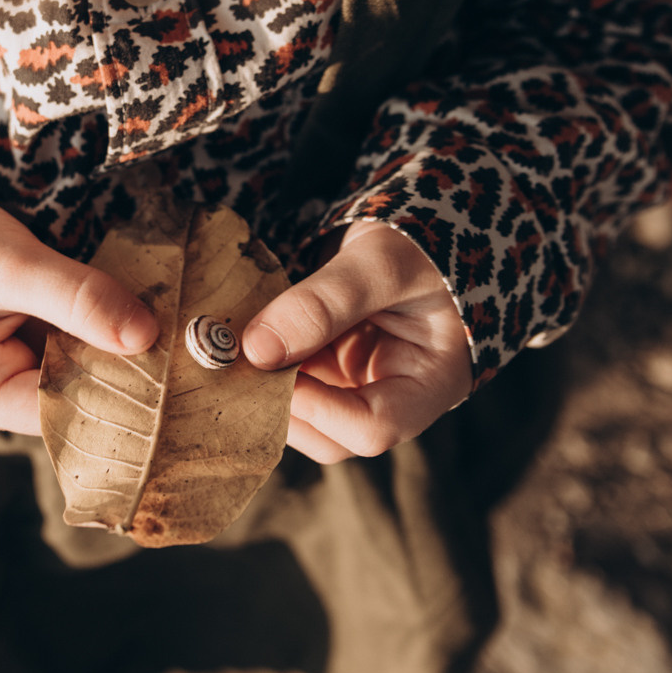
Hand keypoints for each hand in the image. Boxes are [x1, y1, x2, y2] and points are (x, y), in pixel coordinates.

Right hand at [0, 171, 158, 434]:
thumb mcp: (13, 263)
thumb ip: (79, 299)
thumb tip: (147, 337)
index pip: (67, 412)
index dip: (120, 384)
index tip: (169, 349)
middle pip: (76, 397)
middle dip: (117, 360)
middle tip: (167, 320)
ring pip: (77, 374)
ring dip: (107, 342)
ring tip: (140, 306)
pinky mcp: (13, 360)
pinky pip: (67, 354)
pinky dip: (90, 330)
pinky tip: (112, 305)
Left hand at [242, 220, 471, 462]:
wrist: (410, 235)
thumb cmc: (417, 248)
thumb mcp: (380, 263)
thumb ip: (324, 303)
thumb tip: (258, 349)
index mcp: (429, 383)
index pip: (373, 427)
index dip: (318, 410)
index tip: (272, 366)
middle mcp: (392, 398)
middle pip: (331, 437)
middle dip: (282, 404)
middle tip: (242, 359)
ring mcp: (357, 387)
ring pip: (302, 416)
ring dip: (266, 387)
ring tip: (242, 343)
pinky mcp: (329, 371)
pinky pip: (290, 384)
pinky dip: (264, 366)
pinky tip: (247, 337)